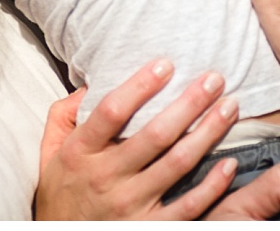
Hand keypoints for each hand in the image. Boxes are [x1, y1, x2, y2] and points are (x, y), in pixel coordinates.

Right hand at [34, 59, 242, 218]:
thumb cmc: (61, 191)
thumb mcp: (50, 150)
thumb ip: (65, 113)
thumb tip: (92, 81)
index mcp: (80, 152)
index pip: (112, 111)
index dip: (140, 85)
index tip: (166, 64)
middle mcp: (106, 177)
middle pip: (155, 134)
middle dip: (190, 102)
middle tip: (215, 79)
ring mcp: (129, 205)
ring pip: (177, 164)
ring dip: (208, 133)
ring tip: (229, 108)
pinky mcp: (148, 228)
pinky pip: (187, 206)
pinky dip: (212, 185)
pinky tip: (229, 163)